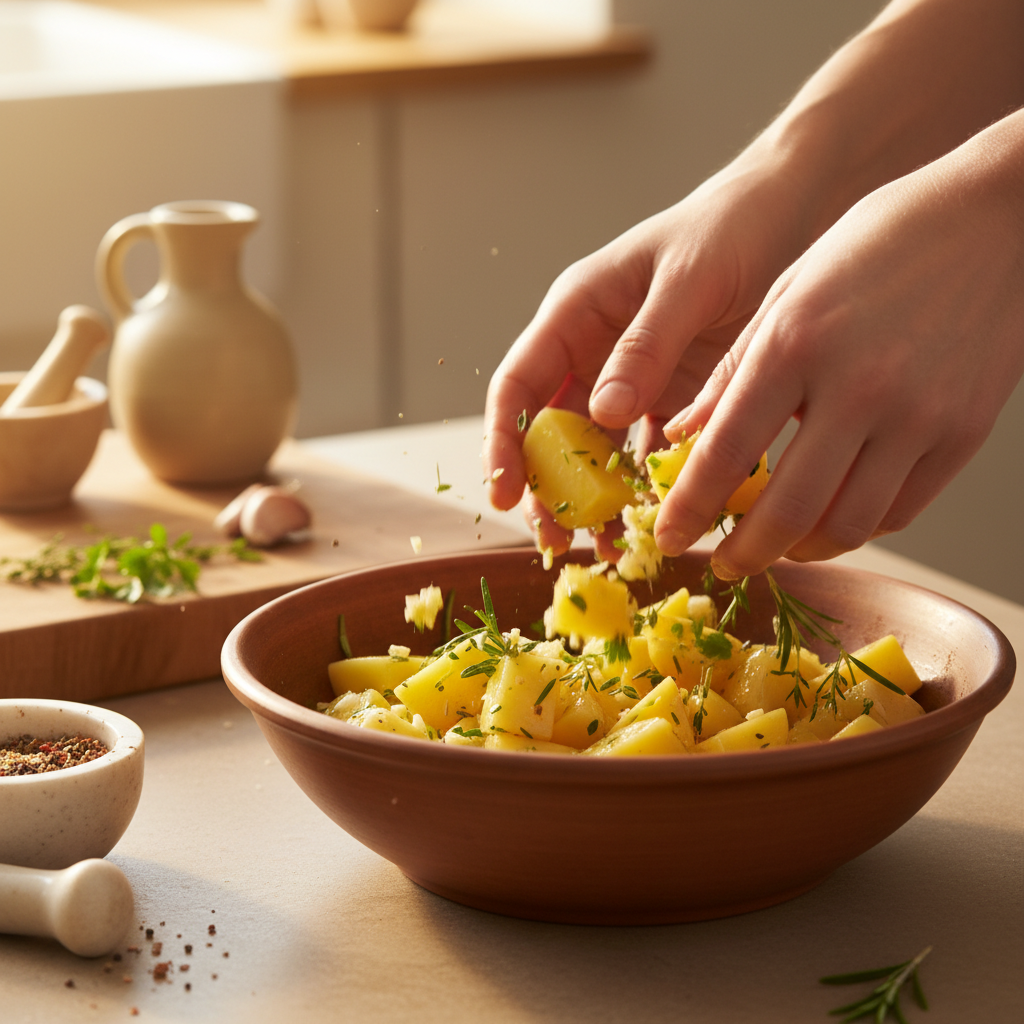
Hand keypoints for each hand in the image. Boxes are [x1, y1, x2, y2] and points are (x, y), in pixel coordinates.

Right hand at [484, 157, 812, 555]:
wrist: (795, 215)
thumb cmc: (733, 228)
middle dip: (548, 489)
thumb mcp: (688, 280)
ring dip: (598, 501)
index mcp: (577, 313)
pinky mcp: (672, 399)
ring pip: (597, 453)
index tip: (504, 492)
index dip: (503, 441)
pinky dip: (651, 490)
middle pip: (549, 432)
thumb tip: (601, 412)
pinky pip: (650, 453)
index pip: (518, 384)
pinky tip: (661, 522)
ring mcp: (632, 380)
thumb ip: (645, 344)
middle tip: (557, 539)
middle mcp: (594, 351)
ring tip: (611, 548)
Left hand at [658, 110, 1023, 578]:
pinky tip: (830, 519)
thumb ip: (731, 373)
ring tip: (776, 545)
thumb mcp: (785, 292)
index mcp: (796, 343)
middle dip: (743, 553)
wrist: (996, 220)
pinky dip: (855, 528)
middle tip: (721, 564)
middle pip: (788, 510)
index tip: (669, 537)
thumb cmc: (875, 245)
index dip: (689, 509)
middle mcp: (858, 387)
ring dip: (801, 551)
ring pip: (847, 525)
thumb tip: (681, 438)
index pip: (725, 451)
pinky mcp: (964, 433)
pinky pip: (900, 511)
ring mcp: (919, 416)